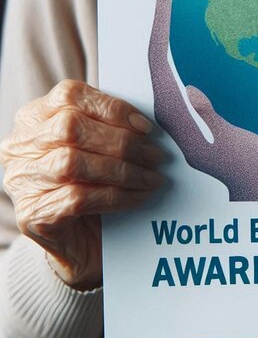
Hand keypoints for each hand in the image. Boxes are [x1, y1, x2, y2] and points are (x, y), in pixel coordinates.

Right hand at [0, 80, 164, 289]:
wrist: (82, 241)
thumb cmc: (94, 183)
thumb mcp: (99, 145)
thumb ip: (112, 126)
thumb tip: (147, 122)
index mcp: (36, 116)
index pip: (70, 96)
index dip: (112, 108)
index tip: (146, 126)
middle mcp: (21, 145)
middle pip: (70, 128)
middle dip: (122, 142)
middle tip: (156, 156)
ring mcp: (22, 180)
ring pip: (73, 163)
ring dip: (123, 170)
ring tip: (152, 178)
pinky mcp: (31, 214)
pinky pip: (78, 198)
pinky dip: (116, 196)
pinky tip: (138, 197)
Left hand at [148, 0, 257, 200]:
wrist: (257, 190)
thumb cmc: (248, 171)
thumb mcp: (231, 148)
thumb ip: (210, 121)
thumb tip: (191, 93)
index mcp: (178, 119)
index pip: (160, 66)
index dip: (161, 30)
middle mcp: (175, 112)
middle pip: (158, 62)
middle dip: (161, 29)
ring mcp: (185, 113)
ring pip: (168, 68)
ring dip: (170, 40)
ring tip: (176, 11)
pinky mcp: (197, 114)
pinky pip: (181, 75)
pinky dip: (182, 53)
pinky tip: (193, 42)